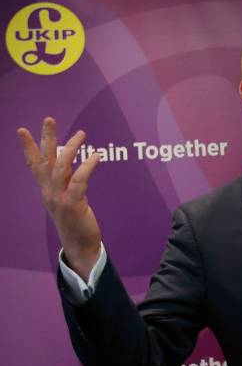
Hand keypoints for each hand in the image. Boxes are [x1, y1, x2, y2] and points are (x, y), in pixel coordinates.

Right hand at [17, 118, 101, 280]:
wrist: (80, 246)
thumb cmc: (76, 222)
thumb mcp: (67, 200)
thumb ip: (66, 183)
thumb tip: (70, 166)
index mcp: (47, 191)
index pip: (34, 165)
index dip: (28, 148)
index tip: (22, 130)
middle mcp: (49, 193)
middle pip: (45, 161)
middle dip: (45, 138)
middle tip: (48, 119)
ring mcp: (58, 199)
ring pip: (60, 168)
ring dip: (70, 148)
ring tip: (81, 133)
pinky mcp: (72, 205)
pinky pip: (79, 181)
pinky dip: (87, 167)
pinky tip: (95, 156)